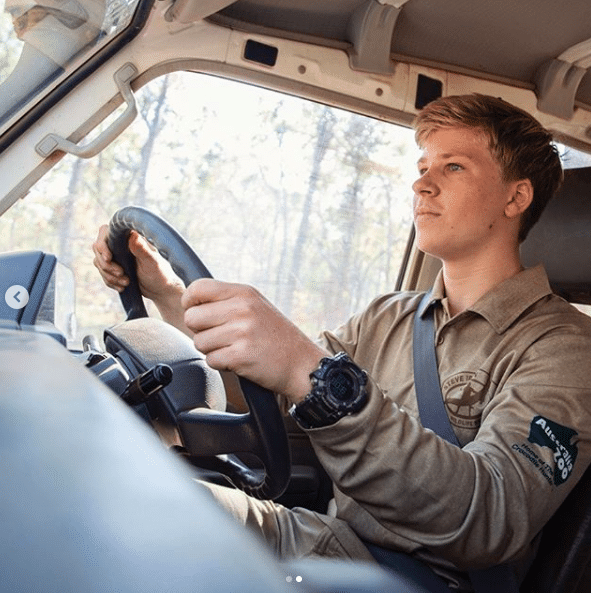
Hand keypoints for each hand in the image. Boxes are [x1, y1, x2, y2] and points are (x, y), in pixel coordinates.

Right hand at [92, 225, 186, 330]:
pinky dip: (110, 282)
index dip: (102, 245)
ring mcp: (117, 256)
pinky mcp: (115, 268)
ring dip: (109, 276)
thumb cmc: (162, 273)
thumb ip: (142, 250)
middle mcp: (121, 243)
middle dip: (107, 265)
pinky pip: (103, 274)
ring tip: (126, 282)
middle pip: (98, 249)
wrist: (162, 289)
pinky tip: (122, 287)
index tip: (109, 258)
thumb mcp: (153, 262)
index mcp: (130, 236)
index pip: (105, 232)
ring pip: (99, 263)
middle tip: (122, 274)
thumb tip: (133, 235)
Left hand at [181, 279, 327, 402]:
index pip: (197, 288)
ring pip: (199, 342)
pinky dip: (221, 364)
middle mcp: (242, 309)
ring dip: (212, 349)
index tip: (197, 312)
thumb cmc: (275, 336)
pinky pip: (211, 360)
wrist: (302, 364)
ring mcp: (241, 332)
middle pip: (192, 317)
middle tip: (220, 336)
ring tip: (233, 348)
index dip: (190, 303)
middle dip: (200, 330)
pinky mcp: (240, 356)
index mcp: (244, 293)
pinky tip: (239, 360)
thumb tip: (191, 303)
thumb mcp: (255, 306)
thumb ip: (227, 301)